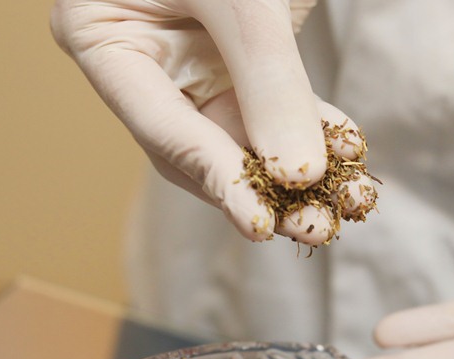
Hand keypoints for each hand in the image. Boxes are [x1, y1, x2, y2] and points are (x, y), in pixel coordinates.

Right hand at [51, 0, 362, 243]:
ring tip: (343, 206)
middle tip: (311, 225)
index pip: (159, 127)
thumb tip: (296, 174)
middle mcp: (147, 60)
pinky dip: (316, 133)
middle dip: (262, 188)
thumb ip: (264, 80)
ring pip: (248, 136)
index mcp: (103, 37)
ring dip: (298, 173)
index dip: (213, 177)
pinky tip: (350, 158)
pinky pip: (279, 107)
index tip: (259, 223)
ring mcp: (196, 61)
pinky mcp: (244, 57)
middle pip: (203, 145)